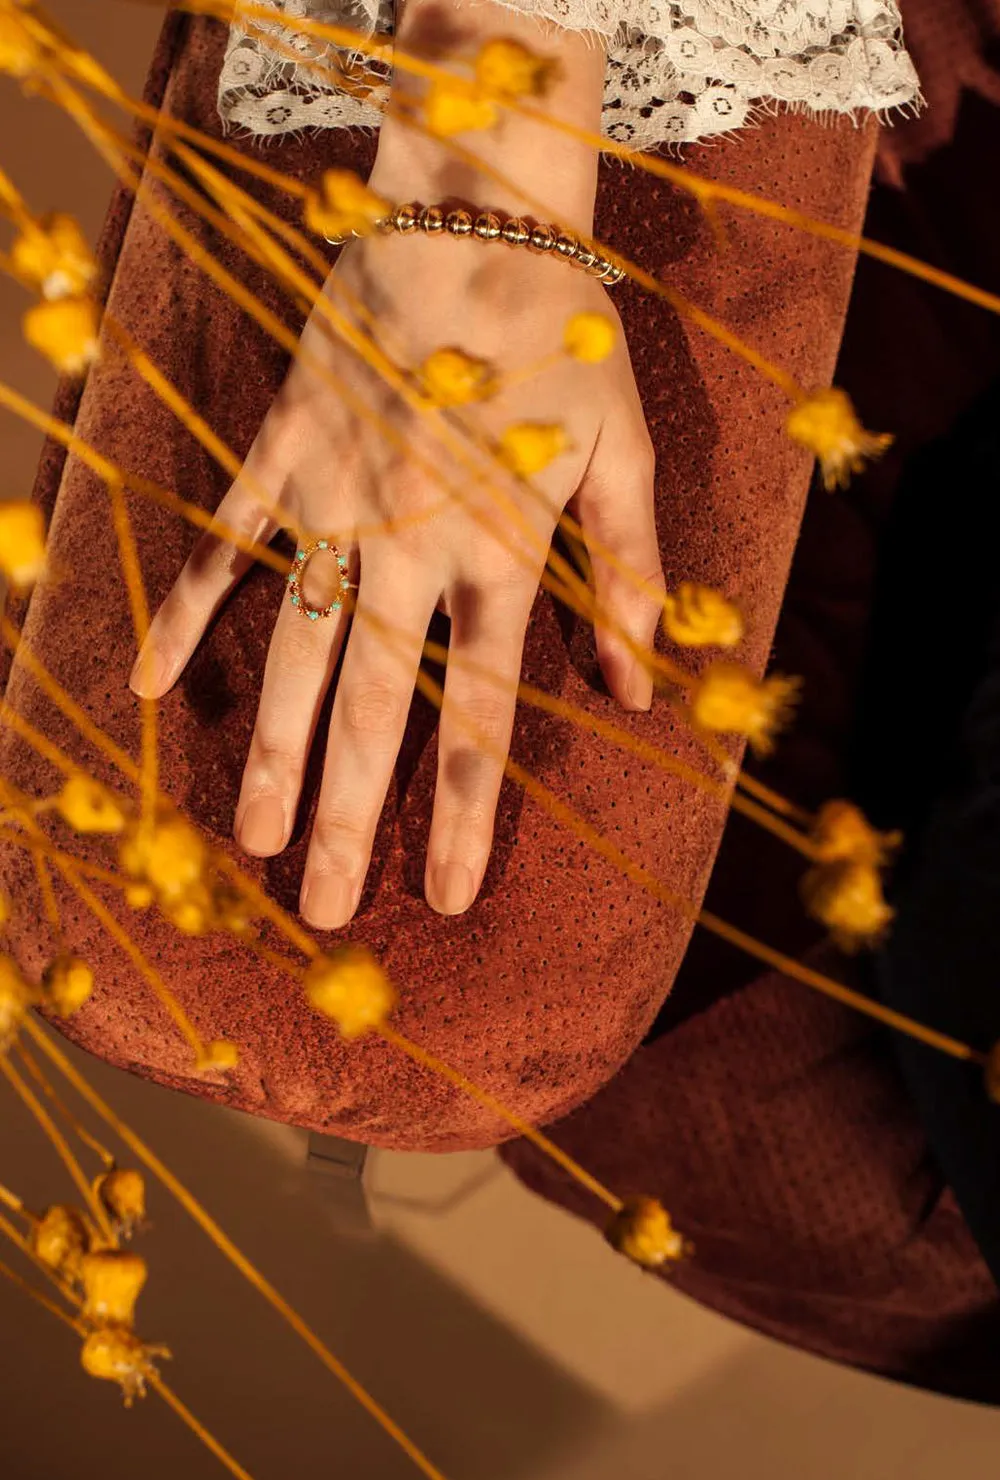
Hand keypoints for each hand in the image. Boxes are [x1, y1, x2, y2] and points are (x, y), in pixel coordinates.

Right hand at [130, 6, 663, 930]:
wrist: (473, 211)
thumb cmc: (560, 337)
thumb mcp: (621, 456)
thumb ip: (626, 577)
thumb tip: (634, 689)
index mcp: (500, 556)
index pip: (480, 713)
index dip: (467, 813)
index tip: (447, 899)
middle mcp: (410, 549)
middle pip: (372, 706)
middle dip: (350, 817)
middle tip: (323, 913)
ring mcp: (334, 504)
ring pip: (292, 650)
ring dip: (270, 750)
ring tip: (247, 843)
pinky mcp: (282, 455)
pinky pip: (226, 543)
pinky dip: (188, 611)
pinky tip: (147, 686)